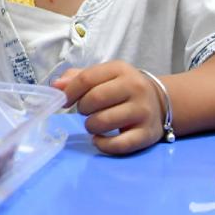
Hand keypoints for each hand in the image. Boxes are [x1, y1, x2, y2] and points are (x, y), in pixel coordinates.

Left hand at [52, 61, 166, 154]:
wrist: (160, 101)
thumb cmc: (122, 88)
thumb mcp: (104, 76)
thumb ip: (78, 78)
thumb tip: (55, 86)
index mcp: (120, 69)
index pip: (87, 79)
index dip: (70, 92)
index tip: (64, 101)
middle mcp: (135, 87)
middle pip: (95, 99)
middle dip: (83, 108)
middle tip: (86, 111)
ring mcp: (143, 111)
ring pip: (104, 121)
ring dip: (90, 126)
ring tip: (94, 123)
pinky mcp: (147, 134)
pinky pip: (118, 144)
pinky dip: (103, 144)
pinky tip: (99, 139)